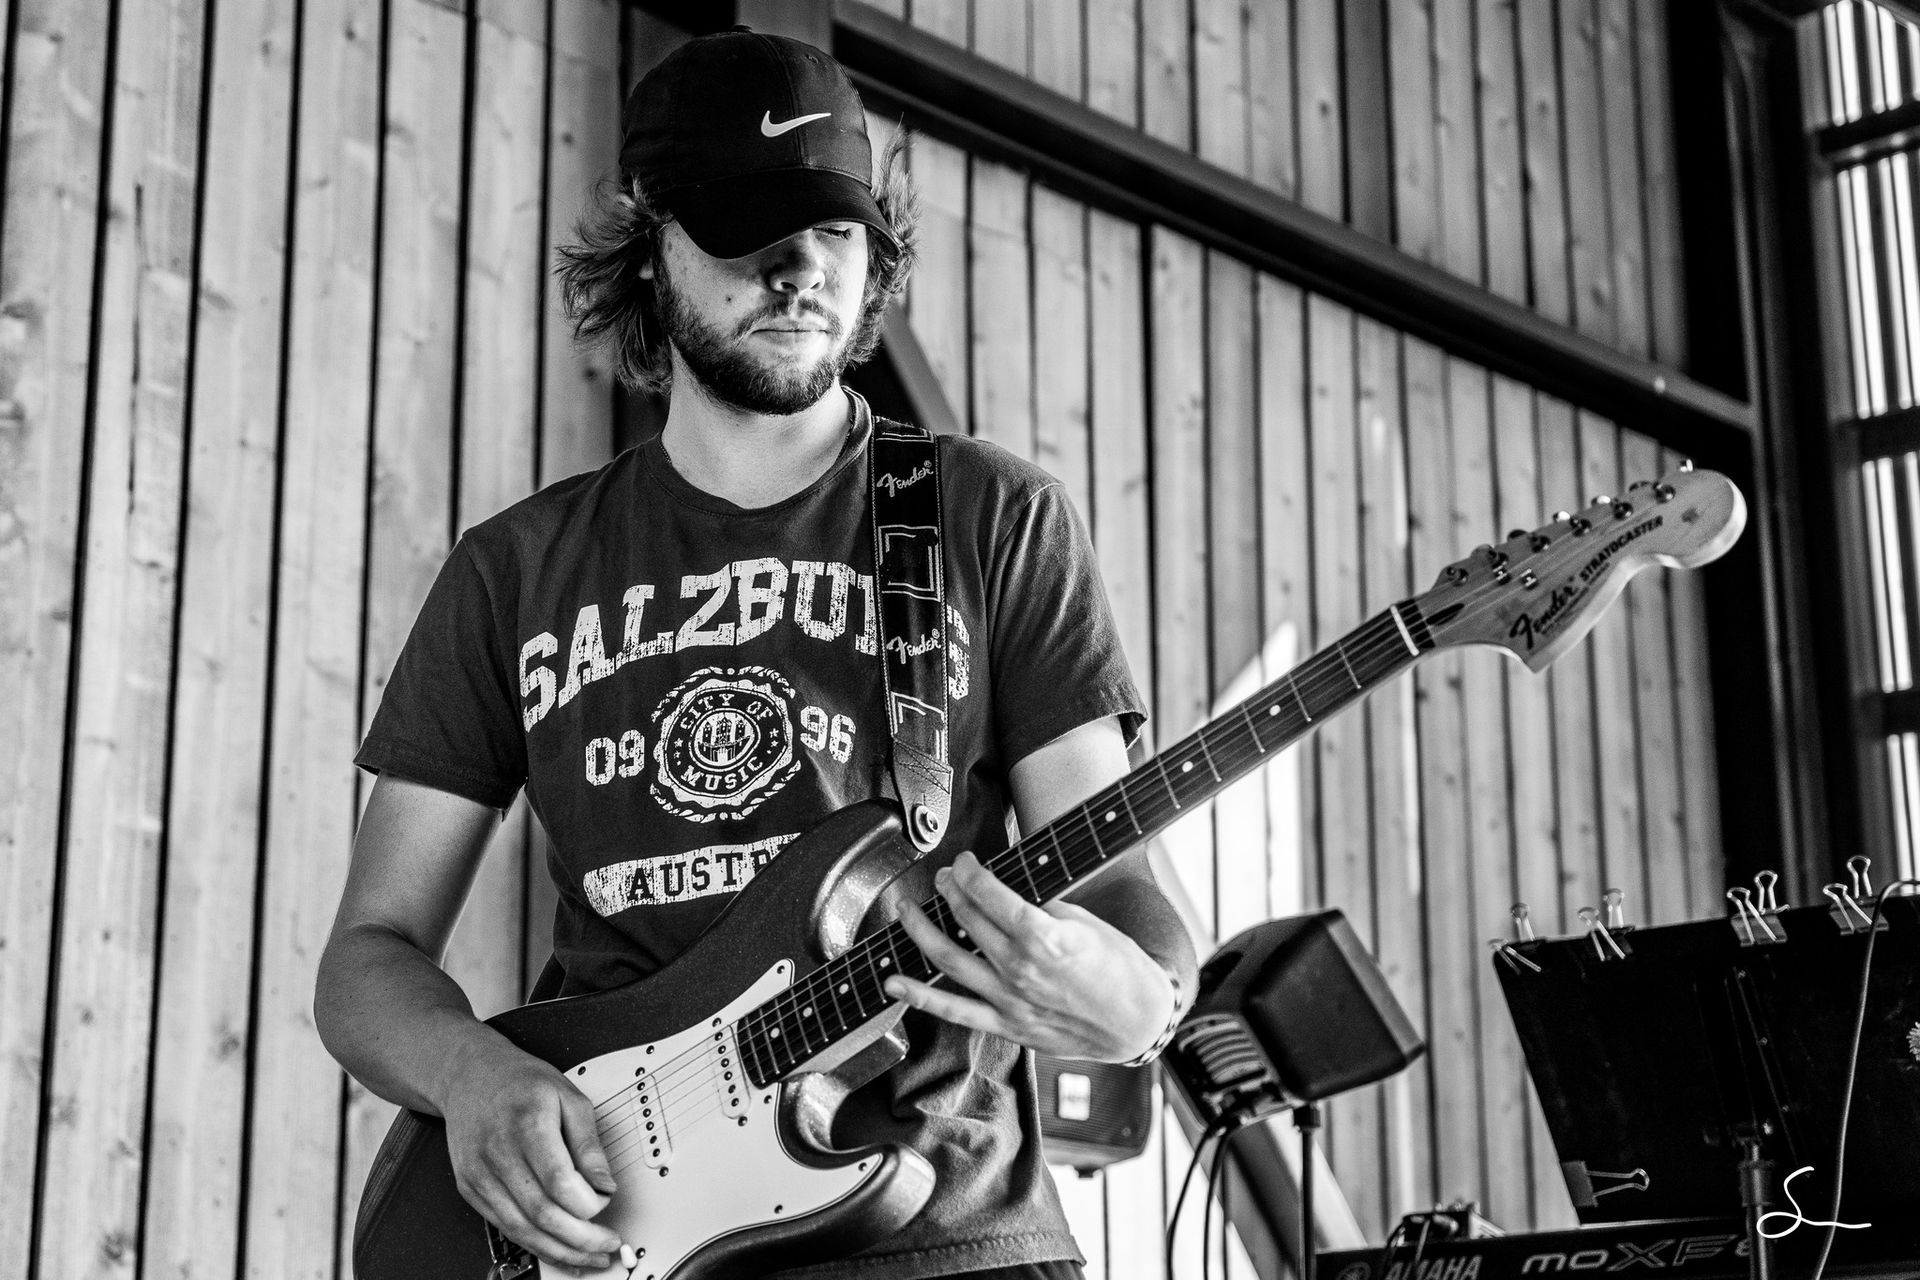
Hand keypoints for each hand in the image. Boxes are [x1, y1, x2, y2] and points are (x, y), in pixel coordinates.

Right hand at [436, 1034, 627, 1270]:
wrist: (470, 1076)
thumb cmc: (521, 1082)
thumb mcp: (568, 1096)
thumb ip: (589, 1143)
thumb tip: (605, 1185)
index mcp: (527, 1124)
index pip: (559, 1182)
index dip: (588, 1203)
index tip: (608, 1201)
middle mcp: (498, 1154)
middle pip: (541, 1213)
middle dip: (579, 1239)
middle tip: (607, 1244)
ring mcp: (479, 1175)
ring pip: (521, 1229)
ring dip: (559, 1251)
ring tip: (589, 1257)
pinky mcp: (471, 1190)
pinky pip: (505, 1227)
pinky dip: (534, 1244)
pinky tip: (558, 1249)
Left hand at [883, 852, 1175, 1060]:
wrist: (1135, 1021)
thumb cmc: (1119, 969)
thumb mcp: (1085, 922)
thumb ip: (1042, 906)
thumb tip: (1009, 887)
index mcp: (1044, 937)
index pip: (989, 894)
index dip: (968, 872)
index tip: (963, 862)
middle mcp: (1020, 968)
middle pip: (966, 918)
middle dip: (948, 889)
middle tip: (943, 877)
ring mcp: (1009, 999)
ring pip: (947, 958)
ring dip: (920, 928)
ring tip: (907, 909)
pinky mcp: (1006, 1024)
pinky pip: (953, 1010)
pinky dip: (918, 996)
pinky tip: (894, 982)